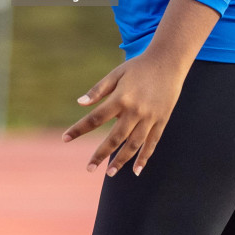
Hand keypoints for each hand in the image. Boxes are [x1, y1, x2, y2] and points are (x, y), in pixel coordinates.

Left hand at [63, 51, 187, 176]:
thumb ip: (98, 90)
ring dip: (121, 160)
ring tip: (109, 172)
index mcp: (121, 98)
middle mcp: (135, 111)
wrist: (169, 61)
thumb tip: (80, 103)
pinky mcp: (161, 120)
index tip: (65, 138)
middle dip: (100, 154)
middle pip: (115, 138)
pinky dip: (144, 158)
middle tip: (89, 168)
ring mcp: (150, 118)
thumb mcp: (116, 74)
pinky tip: (136, 170)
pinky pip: (152, 143)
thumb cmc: (138, 67)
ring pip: (134, 145)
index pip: (95, 118)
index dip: (79, 129)